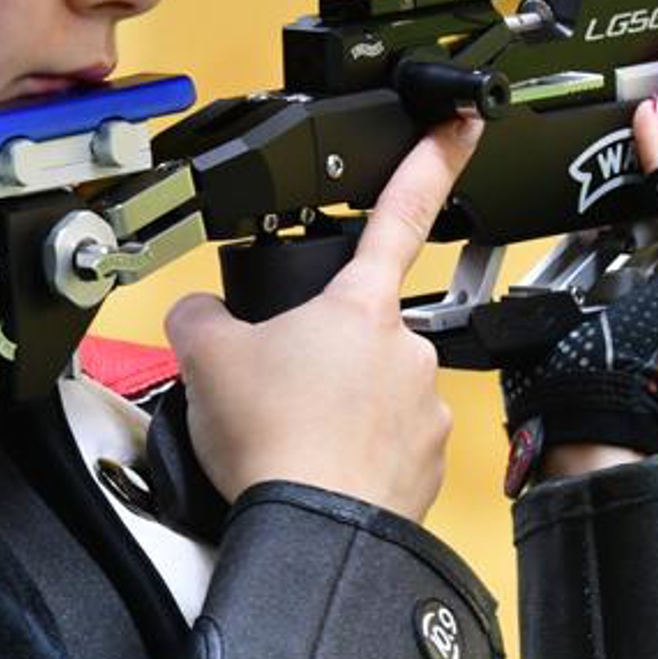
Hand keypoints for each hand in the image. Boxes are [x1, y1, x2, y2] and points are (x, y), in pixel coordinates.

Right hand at [165, 116, 483, 522]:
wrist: (312, 533)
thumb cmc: (273, 444)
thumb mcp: (205, 359)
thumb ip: (200, 316)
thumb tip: (198, 315)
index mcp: (360, 306)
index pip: (402, 212)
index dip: (432, 160)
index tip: (459, 125)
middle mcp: (406, 350)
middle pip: (362, 331)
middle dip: (322, 356)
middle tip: (278, 393)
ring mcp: (424, 410)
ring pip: (373, 394)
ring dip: (337, 410)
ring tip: (290, 441)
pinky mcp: (426, 466)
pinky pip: (385, 448)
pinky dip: (353, 456)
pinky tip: (316, 472)